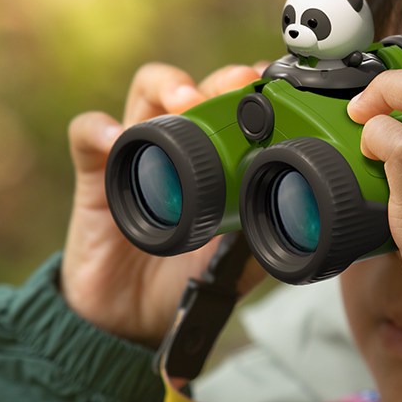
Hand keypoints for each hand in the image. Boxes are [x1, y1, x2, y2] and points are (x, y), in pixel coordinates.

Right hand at [61, 62, 267, 347]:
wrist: (136, 320)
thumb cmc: (190, 277)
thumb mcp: (243, 256)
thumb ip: (271, 230)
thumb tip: (314, 217)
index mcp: (217, 158)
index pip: (234, 106)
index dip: (253, 89)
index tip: (273, 86)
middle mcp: (178, 144)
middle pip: (197, 86)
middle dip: (217, 81)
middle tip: (236, 86)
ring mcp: (137, 152)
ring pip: (145, 91)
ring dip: (167, 86)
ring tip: (185, 100)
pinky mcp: (95, 173)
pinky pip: (87, 135)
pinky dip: (99, 129)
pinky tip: (117, 139)